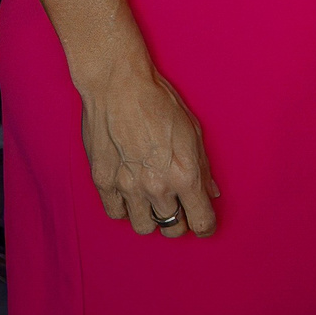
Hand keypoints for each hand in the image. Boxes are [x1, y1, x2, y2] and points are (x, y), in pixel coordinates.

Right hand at [79, 54, 218, 236]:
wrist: (119, 86)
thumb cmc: (159, 101)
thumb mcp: (193, 130)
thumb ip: (204, 167)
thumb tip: (212, 192)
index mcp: (185, 174)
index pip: (201, 222)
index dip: (206, 226)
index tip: (204, 224)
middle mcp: (157, 187)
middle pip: (172, 228)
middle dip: (180, 221)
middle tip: (179, 207)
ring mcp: (128, 187)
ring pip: (144, 227)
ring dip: (152, 218)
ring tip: (153, 201)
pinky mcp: (103, 183)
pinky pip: (116, 214)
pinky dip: (126, 209)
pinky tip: (131, 195)